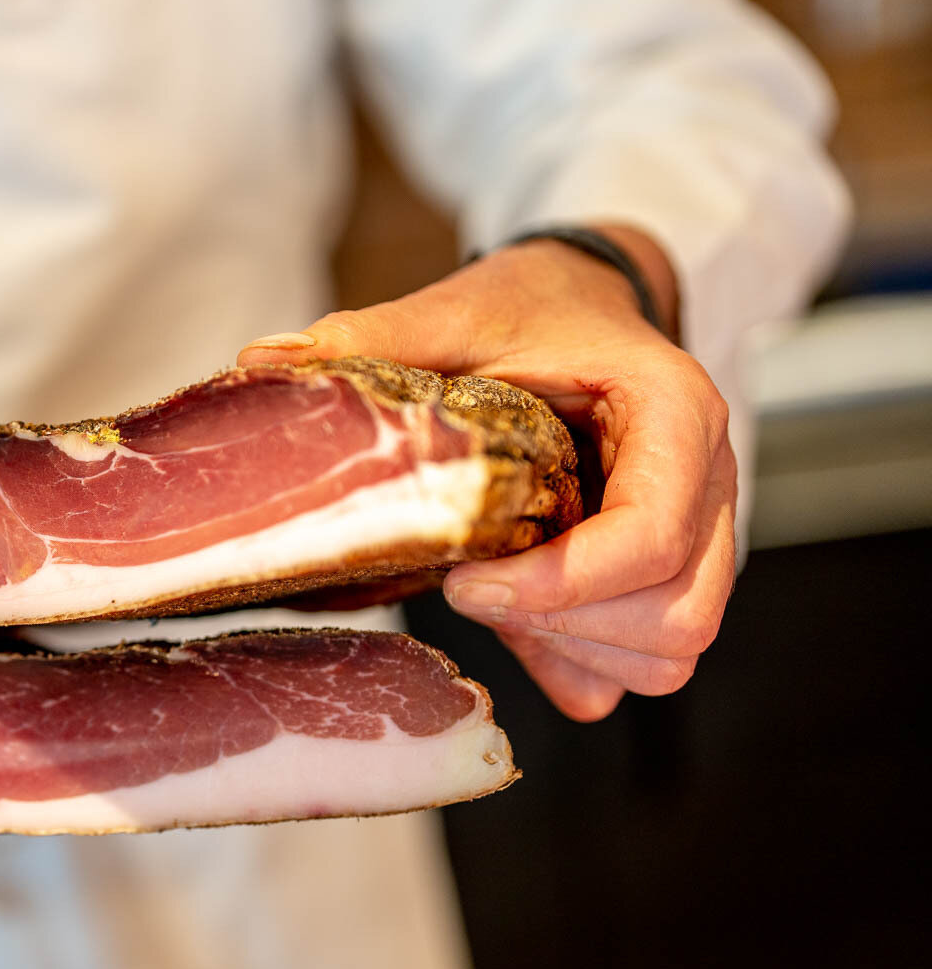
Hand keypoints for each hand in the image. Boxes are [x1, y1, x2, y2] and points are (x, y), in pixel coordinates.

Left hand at [239, 225, 734, 720]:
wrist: (583, 304)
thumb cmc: (535, 308)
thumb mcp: (457, 310)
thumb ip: (375, 338)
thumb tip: (262, 361)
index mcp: (674, 415)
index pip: (652, 537)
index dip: (557, 583)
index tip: (463, 580)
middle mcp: (707, 484)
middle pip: (675, 612)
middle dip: (561, 621)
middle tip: (468, 584)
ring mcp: (697, 540)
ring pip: (670, 649)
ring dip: (571, 647)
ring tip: (490, 594)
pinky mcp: (666, 579)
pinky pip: (648, 664)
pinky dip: (581, 664)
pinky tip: (516, 622)